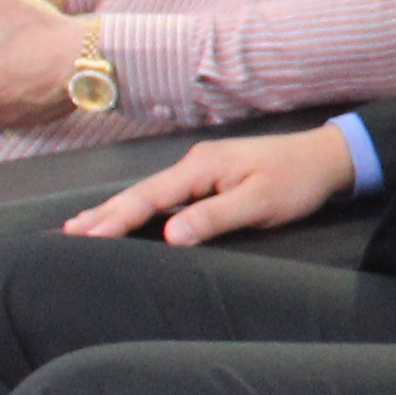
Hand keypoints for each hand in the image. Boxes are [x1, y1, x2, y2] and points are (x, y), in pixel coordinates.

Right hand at [63, 124, 356, 243]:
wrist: (327, 157)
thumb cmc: (297, 180)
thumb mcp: (259, 203)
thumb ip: (214, 218)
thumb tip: (169, 234)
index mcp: (202, 167)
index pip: (150, 198)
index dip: (116, 219)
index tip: (85, 236)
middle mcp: (195, 163)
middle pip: (142, 193)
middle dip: (104, 214)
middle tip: (67, 234)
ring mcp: (201, 169)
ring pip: (150, 194)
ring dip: (117, 210)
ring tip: (82, 227)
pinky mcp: (210, 177)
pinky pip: (166, 195)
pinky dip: (140, 207)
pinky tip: (128, 216)